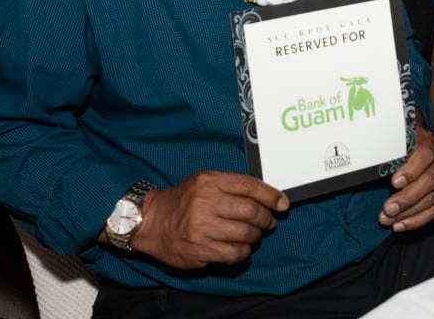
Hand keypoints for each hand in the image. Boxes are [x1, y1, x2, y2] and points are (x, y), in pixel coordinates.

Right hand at [133, 171, 287, 268]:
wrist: (151, 221)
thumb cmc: (182, 200)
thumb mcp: (203, 181)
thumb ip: (231, 185)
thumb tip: (266, 195)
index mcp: (209, 182)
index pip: (249, 186)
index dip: (271, 196)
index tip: (283, 203)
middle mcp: (206, 202)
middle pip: (251, 211)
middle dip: (266, 218)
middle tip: (268, 221)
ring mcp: (202, 227)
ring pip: (246, 234)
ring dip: (256, 236)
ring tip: (253, 234)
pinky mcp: (200, 249)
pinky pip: (234, 253)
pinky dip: (243, 251)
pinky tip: (240, 247)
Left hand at [380, 123, 433, 231]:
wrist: (405, 147)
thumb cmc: (393, 143)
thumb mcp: (389, 140)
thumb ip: (383, 149)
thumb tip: (366, 159)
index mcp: (426, 142)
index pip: (424, 156)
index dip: (411, 170)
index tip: (394, 182)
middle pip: (428, 182)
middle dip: (406, 199)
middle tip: (388, 208)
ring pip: (430, 199)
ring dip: (408, 213)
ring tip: (388, 219)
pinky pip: (432, 210)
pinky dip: (415, 221)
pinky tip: (399, 225)